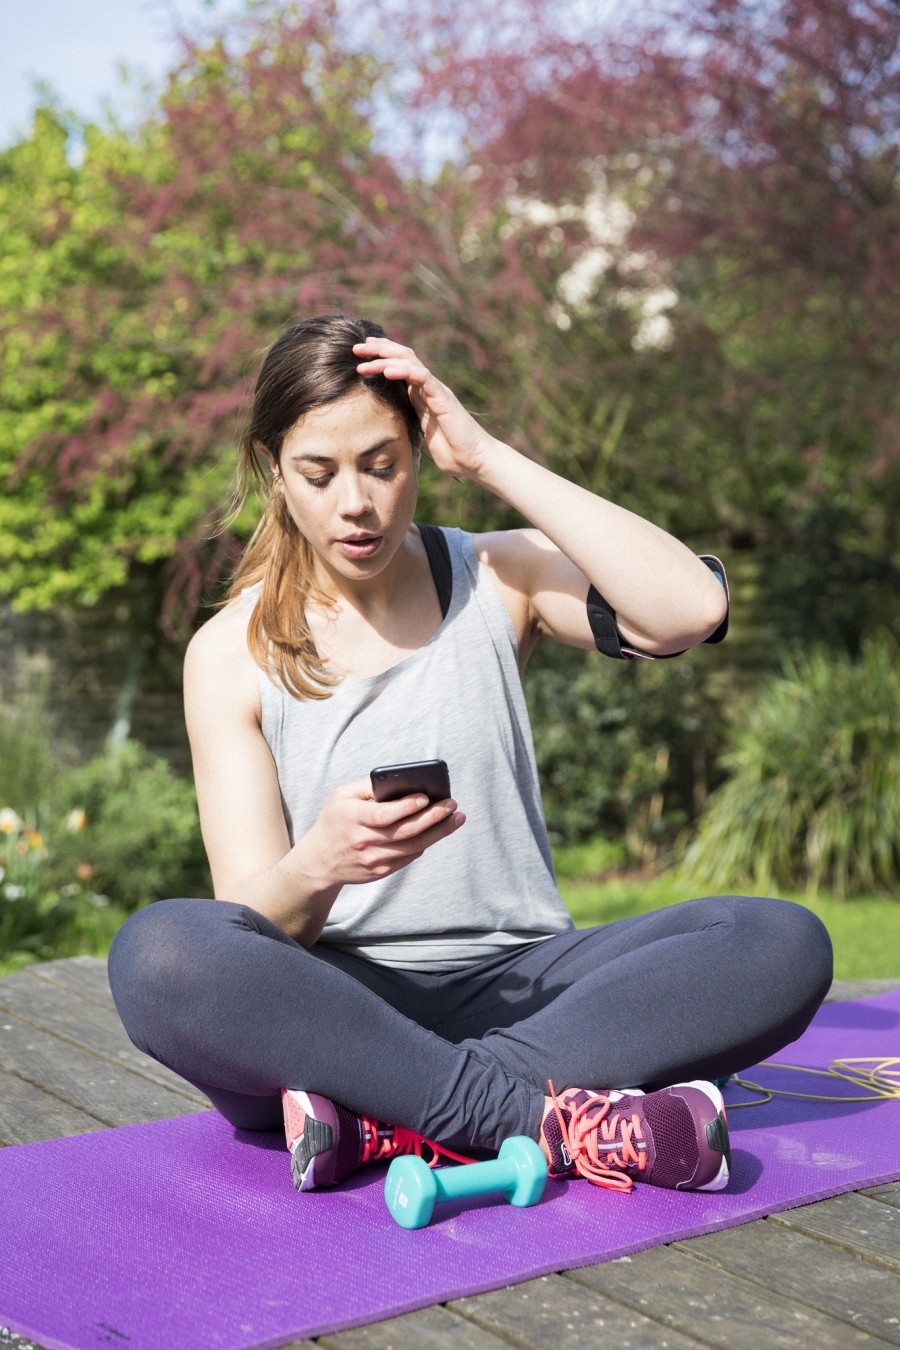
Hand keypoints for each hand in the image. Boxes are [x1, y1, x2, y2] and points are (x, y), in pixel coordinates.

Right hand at [297, 777, 464, 889]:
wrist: (319, 861)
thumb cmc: (335, 820)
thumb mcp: (341, 796)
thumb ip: (368, 785)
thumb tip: (402, 781)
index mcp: (352, 818)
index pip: (383, 815)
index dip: (406, 807)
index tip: (426, 797)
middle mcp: (363, 841)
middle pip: (405, 832)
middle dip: (433, 818)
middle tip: (453, 805)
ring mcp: (373, 860)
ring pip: (413, 847)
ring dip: (439, 832)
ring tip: (456, 818)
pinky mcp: (381, 871)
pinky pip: (409, 857)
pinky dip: (426, 843)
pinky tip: (438, 831)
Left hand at [353, 337, 495, 480]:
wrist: (476, 459)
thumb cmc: (452, 453)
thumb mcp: (421, 436)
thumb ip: (408, 426)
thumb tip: (386, 433)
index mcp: (422, 395)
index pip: (400, 366)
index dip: (381, 356)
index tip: (360, 355)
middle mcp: (429, 387)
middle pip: (402, 357)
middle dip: (378, 349)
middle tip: (356, 347)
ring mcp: (437, 390)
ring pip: (409, 361)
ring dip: (385, 357)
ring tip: (364, 356)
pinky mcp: (443, 397)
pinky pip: (422, 377)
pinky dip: (404, 370)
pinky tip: (387, 371)